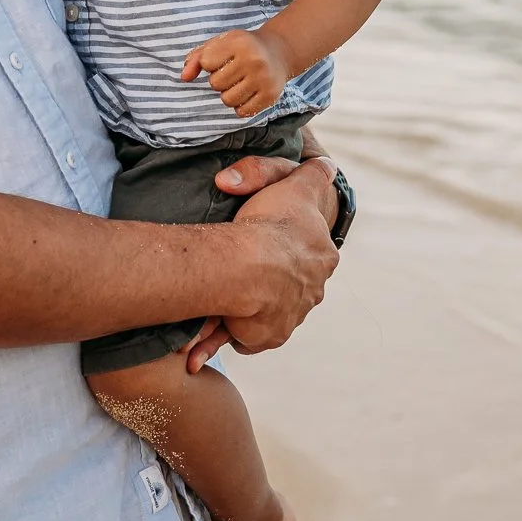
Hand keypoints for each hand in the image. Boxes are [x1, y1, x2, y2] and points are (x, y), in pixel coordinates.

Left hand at [180, 28, 292, 117]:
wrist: (278, 51)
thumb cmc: (242, 47)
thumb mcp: (220, 44)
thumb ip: (197, 58)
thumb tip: (184, 77)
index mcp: (238, 42)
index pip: (206, 62)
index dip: (210, 63)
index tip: (222, 58)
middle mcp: (253, 59)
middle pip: (216, 84)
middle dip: (219, 80)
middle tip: (232, 72)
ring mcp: (263, 78)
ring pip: (227, 100)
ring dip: (229, 94)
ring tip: (239, 83)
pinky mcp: (270, 95)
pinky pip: (242, 112)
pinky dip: (240, 106)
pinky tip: (247, 93)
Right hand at [187, 158, 338, 364]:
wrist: (251, 265)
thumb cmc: (272, 221)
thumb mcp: (294, 182)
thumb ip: (313, 173)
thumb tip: (329, 167)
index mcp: (321, 258)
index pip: (304, 255)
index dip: (283, 250)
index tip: (261, 244)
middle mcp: (310, 293)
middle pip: (283, 288)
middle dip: (263, 288)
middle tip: (233, 281)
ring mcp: (290, 318)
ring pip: (260, 314)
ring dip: (238, 316)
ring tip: (202, 320)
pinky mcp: (266, 337)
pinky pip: (240, 339)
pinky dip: (215, 342)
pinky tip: (192, 352)